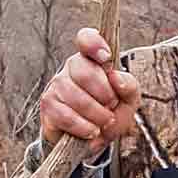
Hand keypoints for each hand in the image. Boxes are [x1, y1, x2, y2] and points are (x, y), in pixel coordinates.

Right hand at [38, 26, 138, 151]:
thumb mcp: (128, 100)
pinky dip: (84, 127)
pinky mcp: (49, 105)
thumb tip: (115, 78)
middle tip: (112, 106)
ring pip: (76, 97)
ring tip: (104, 122)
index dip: (94, 44)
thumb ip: (128, 86)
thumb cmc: (110, 112)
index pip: (86, 38)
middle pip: (85, 72)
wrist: (93, 139)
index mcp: (92, 58)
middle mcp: (71, 67)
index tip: (107, 59)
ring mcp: (57, 85)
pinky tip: (92, 131)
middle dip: (105, 94)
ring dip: (97, 115)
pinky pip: (66, 115)